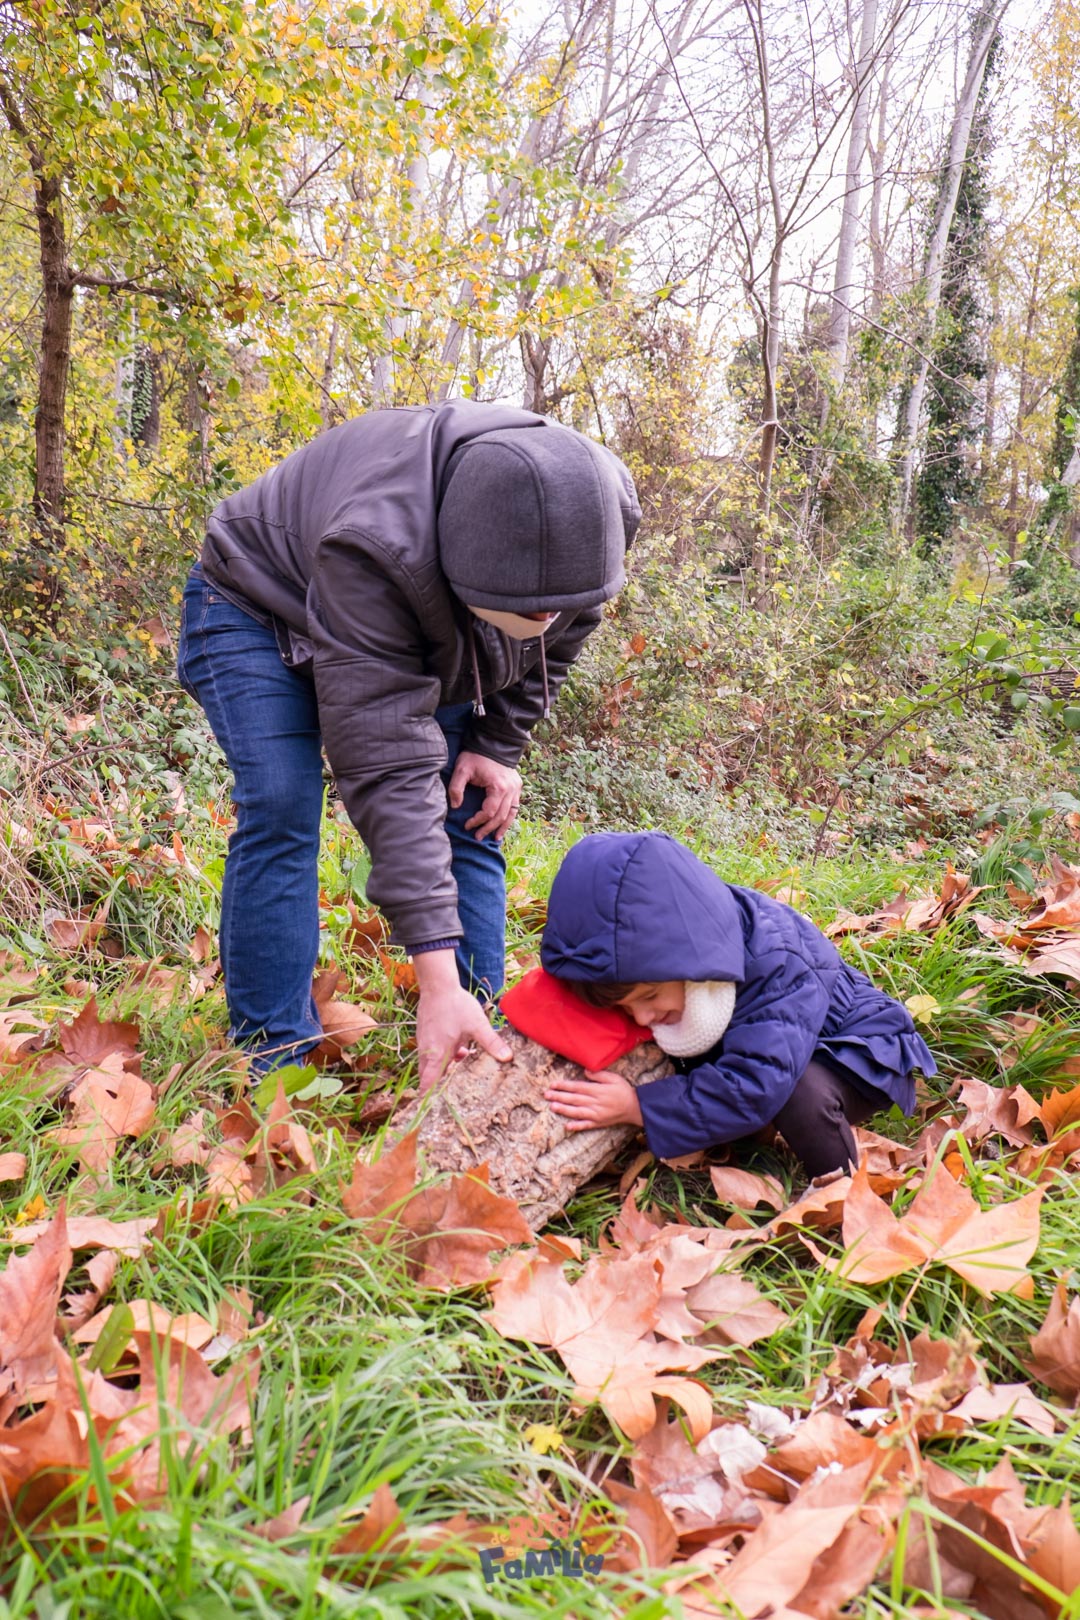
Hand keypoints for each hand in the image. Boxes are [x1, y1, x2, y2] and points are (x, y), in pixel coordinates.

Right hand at [413, 949, 511, 1091]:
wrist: (438, 984)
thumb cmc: (455, 1004)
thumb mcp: (477, 1025)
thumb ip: (491, 1042)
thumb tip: (507, 1058)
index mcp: (438, 1054)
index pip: (428, 1084)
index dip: (428, 1099)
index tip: (431, 1112)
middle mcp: (427, 1051)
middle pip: (428, 1076)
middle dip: (438, 1087)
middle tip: (451, 1098)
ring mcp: (425, 1042)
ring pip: (432, 1063)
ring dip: (444, 1069)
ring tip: (461, 1071)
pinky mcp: (426, 1034)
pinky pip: (433, 1052)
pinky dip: (444, 1057)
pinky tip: (461, 1049)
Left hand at [447, 750, 522, 840]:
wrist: (493, 742)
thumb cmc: (476, 756)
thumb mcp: (462, 769)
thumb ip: (456, 788)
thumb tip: (454, 806)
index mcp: (498, 787)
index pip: (489, 812)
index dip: (478, 821)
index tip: (467, 825)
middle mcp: (510, 789)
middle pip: (500, 816)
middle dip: (488, 828)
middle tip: (477, 836)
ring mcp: (516, 788)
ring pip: (511, 814)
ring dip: (502, 827)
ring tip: (494, 839)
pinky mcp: (517, 786)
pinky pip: (515, 807)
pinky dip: (510, 818)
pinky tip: (504, 826)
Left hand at [544, 1070, 643, 1131]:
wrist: (635, 1107)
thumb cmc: (623, 1090)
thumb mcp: (614, 1078)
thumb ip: (599, 1075)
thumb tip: (585, 1071)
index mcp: (597, 1090)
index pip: (577, 1087)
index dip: (564, 1085)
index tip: (553, 1084)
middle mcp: (595, 1102)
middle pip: (574, 1099)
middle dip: (559, 1096)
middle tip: (546, 1095)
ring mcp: (596, 1114)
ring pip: (577, 1112)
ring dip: (564, 1110)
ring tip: (552, 1106)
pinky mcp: (598, 1123)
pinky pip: (586, 1125)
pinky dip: (577, 1126)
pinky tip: (567, 1126)